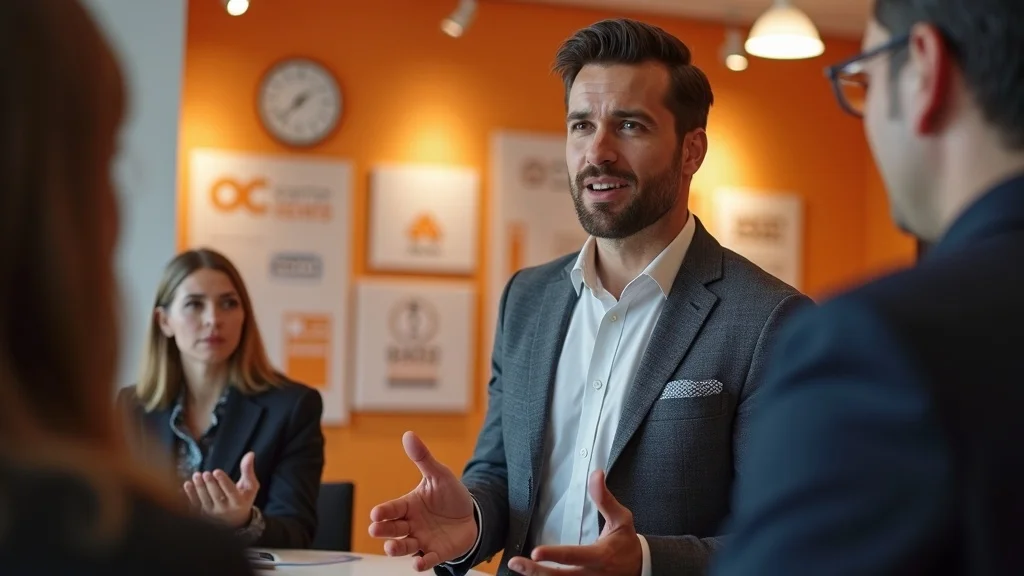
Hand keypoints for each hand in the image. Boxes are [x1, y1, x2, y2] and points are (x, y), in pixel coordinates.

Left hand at [184, 451, 259, 528]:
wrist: (235, 520)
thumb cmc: (243, 499)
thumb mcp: (250, 486)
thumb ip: (248, 470)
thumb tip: (250, 454)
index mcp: (238, 502)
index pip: (231, 492)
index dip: (223, 481)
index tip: (217, 471)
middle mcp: (225, 510)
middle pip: (217, 496)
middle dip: (210, 484)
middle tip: (206, 473)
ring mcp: (212, 513)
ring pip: (204, 500)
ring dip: (199, 488)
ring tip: (196, 475)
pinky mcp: (202, 515)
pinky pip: (195, 505)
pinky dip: (190, 495)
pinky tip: (187, 484)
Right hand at [368, 431, 477, 571]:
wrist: (470, 515)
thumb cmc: (449, 495)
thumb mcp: (439, 475)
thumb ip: (423, 458)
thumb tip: (408, 435)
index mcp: (408, 506)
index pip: (392, 508)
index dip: (384, 511)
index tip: (376, 513)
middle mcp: (411, 525)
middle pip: (393, 529)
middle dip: (383, 530)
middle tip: (375, 529)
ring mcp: (422, 540)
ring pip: (405, 547)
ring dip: (396, 549)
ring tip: (390, 548)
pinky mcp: (436, 552)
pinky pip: (427, 559)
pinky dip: (422, 563)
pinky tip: (419, 564)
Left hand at [508, 470, 641, 575]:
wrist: (642, 568)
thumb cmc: (627, 542)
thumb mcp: (622, 519)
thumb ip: (605, 499)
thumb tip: (596, 473)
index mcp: (600, 556)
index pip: (574, 556)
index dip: (554, 555)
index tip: (535, 552)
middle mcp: (592, 575)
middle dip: (535, 572)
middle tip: (515, 562)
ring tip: (517, 567)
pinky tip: (532, 575)